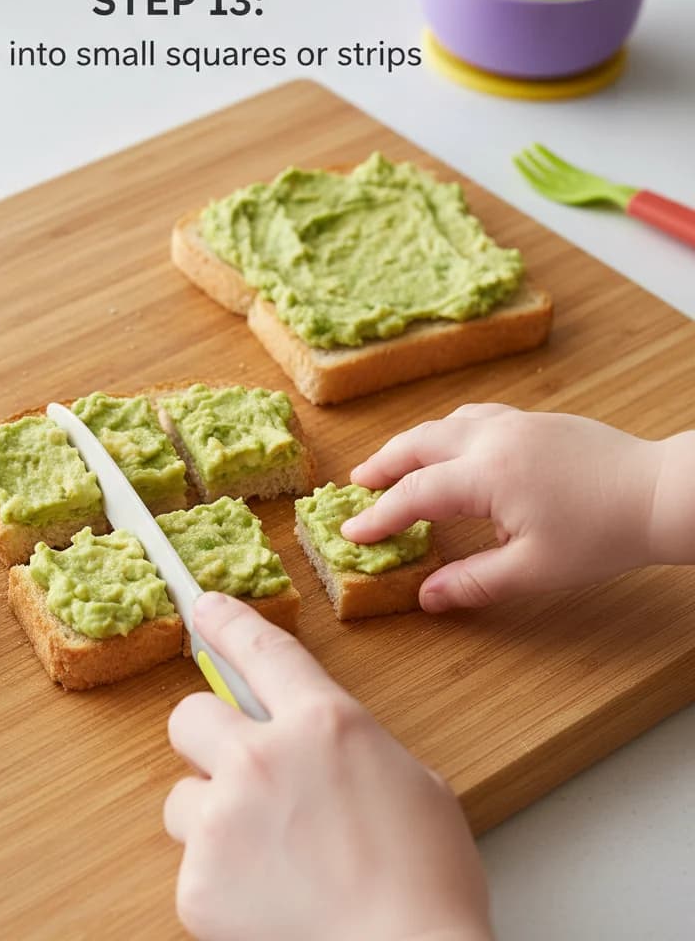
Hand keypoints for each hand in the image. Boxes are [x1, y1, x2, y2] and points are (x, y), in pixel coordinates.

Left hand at [164, 592, 490, 940]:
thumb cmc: (426, 880)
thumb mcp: (410, 781)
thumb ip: (347, 746)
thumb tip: (315, 748)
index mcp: (324, 723)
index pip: (262, 650)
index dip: (229, 623)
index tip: (205, 609)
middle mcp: (263, 758)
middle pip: (189, 715)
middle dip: (209, 739)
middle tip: (240, 773)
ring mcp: (224, 819)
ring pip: (182, 797)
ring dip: (213, 818)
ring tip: (265, 857)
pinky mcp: (199, 882)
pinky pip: (191, 864)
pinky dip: (219, 881)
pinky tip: (265, 899)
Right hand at [342, 403, 670, 612]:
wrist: (661, 492)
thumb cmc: (601, 534)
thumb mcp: (533, 569)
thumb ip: (473, 582)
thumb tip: (426, 597)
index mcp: (486, 475)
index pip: (414, 495)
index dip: (379, 516)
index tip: (352, 532)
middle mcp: (491, 439)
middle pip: (418, 444)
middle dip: (382, 464)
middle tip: (357, 482)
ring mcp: (514, 423)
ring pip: (445, 424)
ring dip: (413, 443)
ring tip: (395, 462)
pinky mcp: (535, 421)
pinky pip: (475, 417)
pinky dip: (448, 431)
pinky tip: (453, 446)